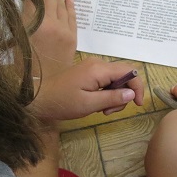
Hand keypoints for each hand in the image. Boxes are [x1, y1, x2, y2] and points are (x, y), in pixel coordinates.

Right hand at [23, 0, 75, 79]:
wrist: (42, 88)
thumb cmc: (23, 69)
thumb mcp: (16, 42)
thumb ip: (20, 22)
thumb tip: (22, 6)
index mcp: (32, 24)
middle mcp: (49, 24)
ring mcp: (63, 31)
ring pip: (61, 6)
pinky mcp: (71, 39)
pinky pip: (72, 18)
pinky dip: (70, 7)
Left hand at [30, 59, 144, 123]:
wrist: (39, 99)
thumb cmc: (63, 102)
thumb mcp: (89, 104)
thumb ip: (112, 98)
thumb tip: (132, 94)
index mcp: (99, 69)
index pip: (129, 72)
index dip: (137, 87)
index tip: (137, 104)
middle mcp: (98, 64)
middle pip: (123, 76)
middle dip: (123, 94)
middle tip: (109, 111)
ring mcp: (92, 68)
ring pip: (115, 80)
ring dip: (114, 96)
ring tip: (101, 110)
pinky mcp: (88, 73)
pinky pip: (105, 81)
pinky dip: (106, 94)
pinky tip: (96, 104)